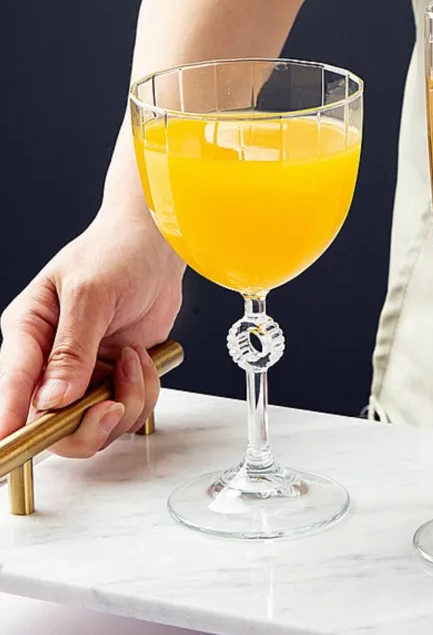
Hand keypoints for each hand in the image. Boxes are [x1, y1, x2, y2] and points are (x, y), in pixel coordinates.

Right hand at [0, 212, 183, 455]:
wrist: (158, 245)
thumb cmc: (116, 253)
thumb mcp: (90, 293)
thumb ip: (72, 349)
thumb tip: (55, 399)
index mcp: (29, 332)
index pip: (12, 386)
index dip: (11, 421)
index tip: (13, 446)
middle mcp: (51, 360)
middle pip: (52, 423)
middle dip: (86, 424)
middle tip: (112, 404)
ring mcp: (86, 372)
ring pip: (95, 422)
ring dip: (125, 400)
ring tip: (134, 359)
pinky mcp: (115, 376)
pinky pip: (127, 409)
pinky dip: (142, 393)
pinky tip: (143, 359)